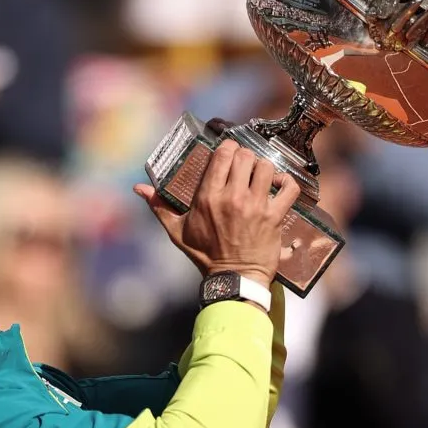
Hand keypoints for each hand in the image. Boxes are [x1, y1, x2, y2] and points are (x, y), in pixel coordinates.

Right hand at [135, 139, 301, 287]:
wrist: (232, 279)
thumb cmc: (205, 255)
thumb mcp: (177, 231)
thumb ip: (159, 206)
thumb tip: (139, 189)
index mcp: (208, 197)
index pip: (223, 155)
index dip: (229, 148)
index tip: (230, 152)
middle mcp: (232, 197)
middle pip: (245, 157)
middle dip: (245, 157)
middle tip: (245, 165)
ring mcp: (255, 206)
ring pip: (266, 167)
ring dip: (264, 168)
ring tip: (260, 175)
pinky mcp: (274, 216)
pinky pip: (288, 188)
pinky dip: (287, 182)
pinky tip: (280, 185)